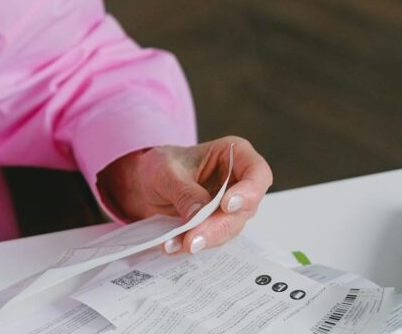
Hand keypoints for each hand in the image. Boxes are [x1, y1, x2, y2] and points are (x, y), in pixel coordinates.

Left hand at [97, 136, 272, 255]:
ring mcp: (230, 207)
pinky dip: (194, 243)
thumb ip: (184, 190)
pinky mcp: (217, 225)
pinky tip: (174, 246)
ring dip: (205, 239)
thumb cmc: (161, 165)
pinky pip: (212, 238)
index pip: (257, 172)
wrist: (144, 184)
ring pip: (230, 228)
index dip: (249, 191)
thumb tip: (198, 215)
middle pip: (244, 208)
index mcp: (234, 154)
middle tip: (194, 239)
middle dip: (218, 226)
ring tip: (177, 244)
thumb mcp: (166, 171)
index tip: (226, 206)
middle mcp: (238, 182)